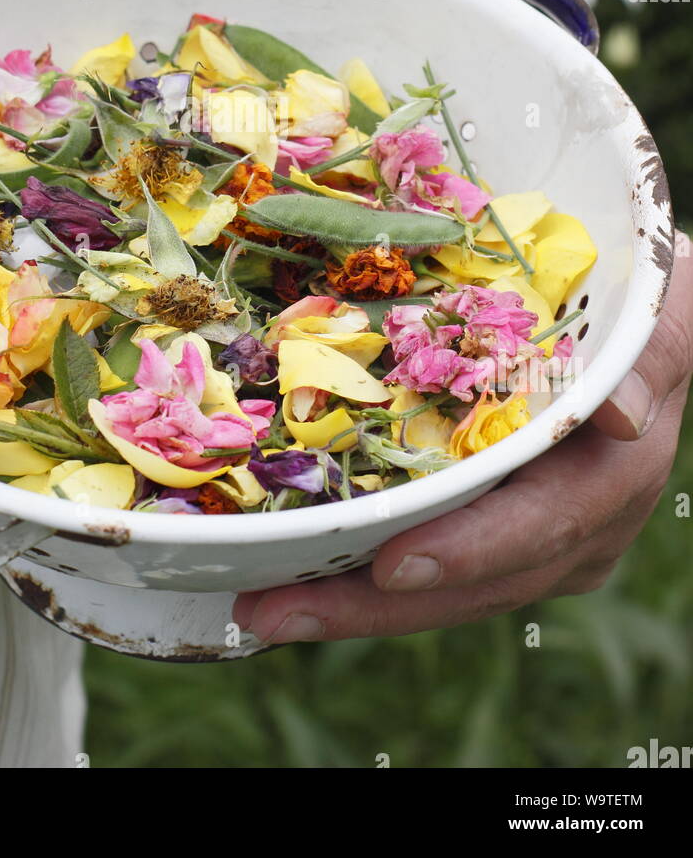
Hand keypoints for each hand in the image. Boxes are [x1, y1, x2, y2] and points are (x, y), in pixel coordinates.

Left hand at [234, 233, 692, 645]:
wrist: (643, 326)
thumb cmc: (640, 305)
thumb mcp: (657, 312)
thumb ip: (648, 356)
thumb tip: (623, 416)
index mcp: (613, 475)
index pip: (542, 525)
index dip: (470, 549)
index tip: (392, 566)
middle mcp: (578, 527)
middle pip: (474, 582)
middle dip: (372, 605)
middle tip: (273, 609)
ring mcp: (538, 542)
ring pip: (444, 592)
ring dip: (350, 604)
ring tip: (261, 606)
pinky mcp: (502, 536)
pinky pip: (432, 567)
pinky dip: (362, 575)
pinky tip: (295, 573)